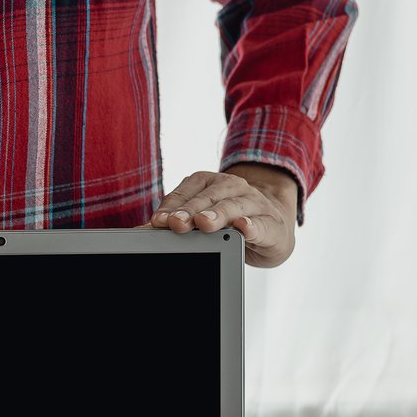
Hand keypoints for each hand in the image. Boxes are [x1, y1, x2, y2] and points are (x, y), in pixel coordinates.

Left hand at [147, 163, 298, 266]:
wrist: (273, 227)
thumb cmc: (230, 223)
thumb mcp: (203, 220)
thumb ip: (177, 222)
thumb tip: (142, 231)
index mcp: (210, 184)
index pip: (187, 192)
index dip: (171, 207)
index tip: (156, 222)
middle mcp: (232, 188)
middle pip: (209, 197)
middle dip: (190, 210)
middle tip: (176, 224)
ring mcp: (254, 204)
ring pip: (234, 206)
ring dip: (218, 215)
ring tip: (204, 223)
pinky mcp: (272, 224)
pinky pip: (262, 224)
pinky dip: (252, 226)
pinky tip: (244, 228)